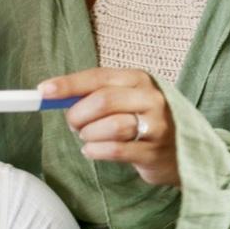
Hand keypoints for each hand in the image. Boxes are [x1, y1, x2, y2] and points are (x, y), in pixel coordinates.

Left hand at [44, 69, 180, 187]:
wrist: (186, 151)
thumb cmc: (146, 121)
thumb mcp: (128, 98)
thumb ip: (98, 94)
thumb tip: (55, 95)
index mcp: (140, 79)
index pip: (98, 77)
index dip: (68, 84)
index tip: (43, 91)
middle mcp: (151, 98)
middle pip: (103, 101)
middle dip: (78, 115)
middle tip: (73, 124)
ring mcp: (156, 125)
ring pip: (109, 126)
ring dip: (89, 135)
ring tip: (89, 138)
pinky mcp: (154, 151)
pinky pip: (115, 150)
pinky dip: (96, 150)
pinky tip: (94, 150)